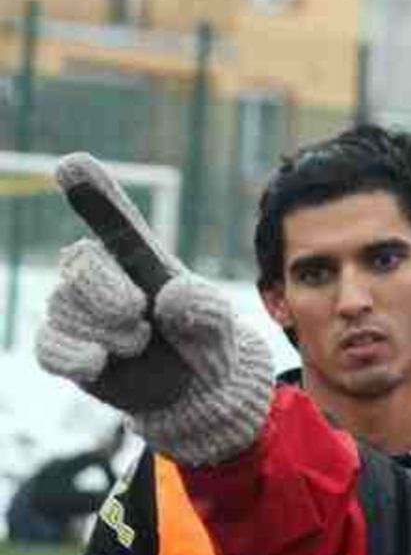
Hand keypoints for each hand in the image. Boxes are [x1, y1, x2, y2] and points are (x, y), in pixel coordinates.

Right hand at [35, 154, 273, 465]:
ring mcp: (77, 311)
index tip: (72, 163)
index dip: (93, 192)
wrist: (197, 391)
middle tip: (140, 317)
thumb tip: (167, 298)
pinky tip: (98, 362)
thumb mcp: (217, 322)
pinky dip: (74, 355)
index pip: (112, 218)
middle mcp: (100, 276)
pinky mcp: (65, 348)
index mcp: (138, 257)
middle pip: (81, 265)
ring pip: (66, 309)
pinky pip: (49, 346)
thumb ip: (203, 307)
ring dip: (108, 333)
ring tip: (140, 345)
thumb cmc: (206, 341)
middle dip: (108, 292)